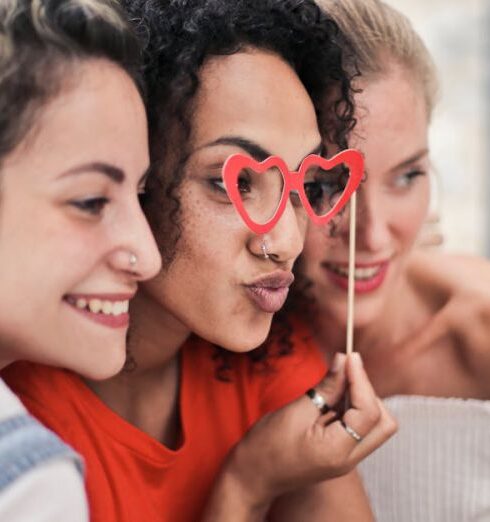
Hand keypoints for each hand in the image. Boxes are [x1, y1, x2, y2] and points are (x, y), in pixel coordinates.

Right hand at [222, 352, 396, 507]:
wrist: (253, 476)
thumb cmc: (267, 446)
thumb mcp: (295, 411)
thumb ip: (325, 388)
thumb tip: (343, 360)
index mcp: (337, 452)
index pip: (369, 412)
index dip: (362, 380)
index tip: (349, 357)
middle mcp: (349, 459)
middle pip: (384, 423)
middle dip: (368, 392)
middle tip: (345, 371)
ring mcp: (347, 459)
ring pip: (375, 424)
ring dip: (361, 398)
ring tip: (334, 383)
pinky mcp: (341, 453)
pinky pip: (360, 427)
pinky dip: (352, 407)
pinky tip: (331, 396)